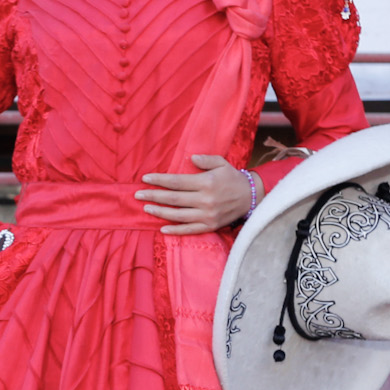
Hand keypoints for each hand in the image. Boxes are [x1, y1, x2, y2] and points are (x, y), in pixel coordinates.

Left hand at [135, 155, 254, 234]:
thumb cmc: (232, 178)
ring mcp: (207, 215)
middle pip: (173, 199)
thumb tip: (190, 159)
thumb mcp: (222, 163)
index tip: (145, 179)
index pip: (177, 182)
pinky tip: (162, 228)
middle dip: (153, 196)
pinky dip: (175, 230)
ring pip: (178, 215)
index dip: (159, 180)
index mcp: (206, 183)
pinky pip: (189, 230)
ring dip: (159, 212)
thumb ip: (205, 160)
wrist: (251, 197)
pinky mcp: (210, 226)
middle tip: (138, 195)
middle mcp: (205, 200)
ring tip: (146, 208)